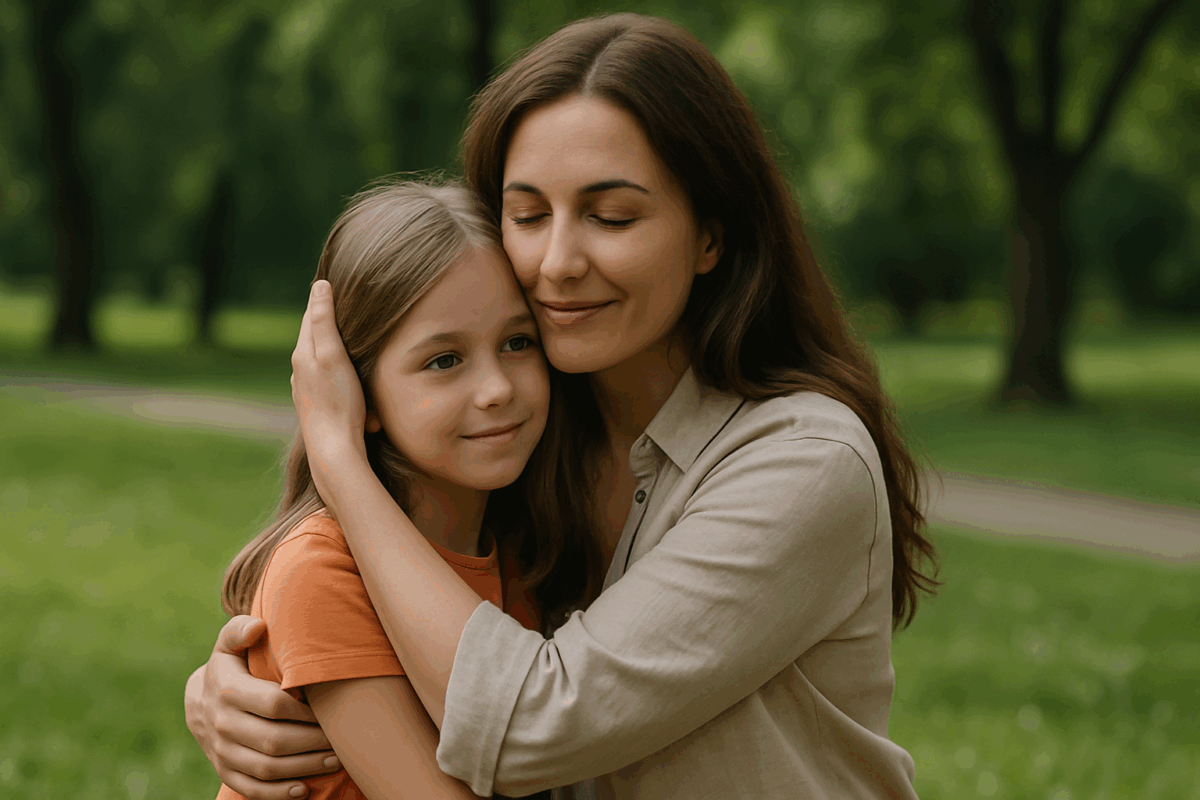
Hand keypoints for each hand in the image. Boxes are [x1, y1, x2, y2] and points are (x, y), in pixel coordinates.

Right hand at [185, 616, 339, 798]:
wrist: (199, 702)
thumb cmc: (230, 667)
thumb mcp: (229, 643)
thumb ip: (240, 629)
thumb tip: (258, 627)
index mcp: (228, 691)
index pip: (274, 705)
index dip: (306, 711)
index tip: (331, 711)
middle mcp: (223, 724)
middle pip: (275, 741)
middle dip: (313, 743)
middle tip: (342, 741)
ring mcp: (222, 752)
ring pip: (267, 768)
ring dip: (305, 768)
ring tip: (335, 762)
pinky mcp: (225, 772)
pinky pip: (252, 789)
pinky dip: (279, 793)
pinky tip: (305, 788)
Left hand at [291, 280, 367, 494]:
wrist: (334, 449)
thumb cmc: (338, 401)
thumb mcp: (333, 355)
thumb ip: (325, 320)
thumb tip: (320, 286)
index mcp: (302, 354)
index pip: (312, 316)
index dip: (323, 299)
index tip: (333, 282)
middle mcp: (301, 371)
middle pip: (317, 338)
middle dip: (334, 326)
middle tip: (348, 307)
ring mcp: (308, 391)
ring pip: (326, 362)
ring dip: (340, 353)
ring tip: (354, 342)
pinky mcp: (318, 407)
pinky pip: (333, 384)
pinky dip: (345, 378)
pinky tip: (355, 385)